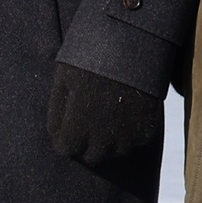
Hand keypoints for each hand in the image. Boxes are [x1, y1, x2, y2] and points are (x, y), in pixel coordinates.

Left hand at [43, 61, 165, 184]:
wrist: (134, 46)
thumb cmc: (92, 59)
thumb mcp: (64, 79)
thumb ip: (57, 110)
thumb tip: (54, 134)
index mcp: (78, 125)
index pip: (65, 149)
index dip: (63, 138)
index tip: (65, 127)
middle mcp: (103, 137)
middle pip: (90, 156)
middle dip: (84, 142)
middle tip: (86, 121)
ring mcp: (128, 136)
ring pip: (113, 152)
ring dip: (108, 141)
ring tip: (106, 115)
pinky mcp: (146, 131)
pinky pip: (133, 142)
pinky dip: (128, 134)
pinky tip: (124, 113)